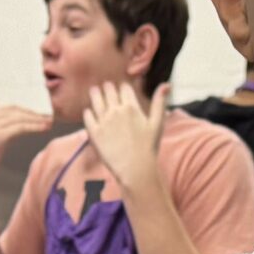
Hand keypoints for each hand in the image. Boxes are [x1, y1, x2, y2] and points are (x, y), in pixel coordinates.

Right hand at [0, 96, 52, 191]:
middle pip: (16, 111)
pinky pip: (20, 128)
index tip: (42, 113)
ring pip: (19, 119)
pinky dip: (33, 127)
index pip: (11, 107)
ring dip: (36, 120)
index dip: (28, 110)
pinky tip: (43, 129)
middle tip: (49, 117)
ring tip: (49, 123)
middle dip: (34, 114)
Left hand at [82, 81, 169, 197]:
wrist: (135, 168)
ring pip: (96, 99)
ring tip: (94, 91)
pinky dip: (88, 111)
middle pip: (109, 90)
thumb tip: (166, 85)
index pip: (124, 87)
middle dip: (108, 88)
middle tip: (106, 87)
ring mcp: (103, 120)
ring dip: (95, 93)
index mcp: (131, 107)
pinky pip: (88, 116)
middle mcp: (116, 110)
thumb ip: (159, 102)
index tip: (121, 88)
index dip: (122, 87)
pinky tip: (89, 111)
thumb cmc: (148, 147)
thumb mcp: (157, 123)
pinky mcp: (94, 132)